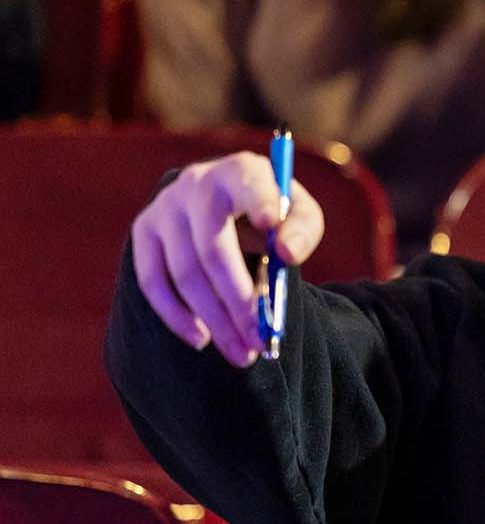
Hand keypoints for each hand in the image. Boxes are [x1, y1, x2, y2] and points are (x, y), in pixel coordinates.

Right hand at [130, 152, 324, 366]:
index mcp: (241, 172)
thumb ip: (301, 230)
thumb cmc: (271, 214)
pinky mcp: (143, 231)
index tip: (271, 224)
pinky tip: (203, 340)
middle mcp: (196, 184)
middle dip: (239, 303)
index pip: (250, 182)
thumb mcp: (298, 215)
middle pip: (214, 250)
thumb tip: (286, 253)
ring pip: (184, 273)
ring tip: (242, 352)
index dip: (259, 201)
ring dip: (214, 319)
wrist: (224, 206)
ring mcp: (164, 208)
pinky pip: (152, 281)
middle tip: (260, 340)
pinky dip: (177, 316)